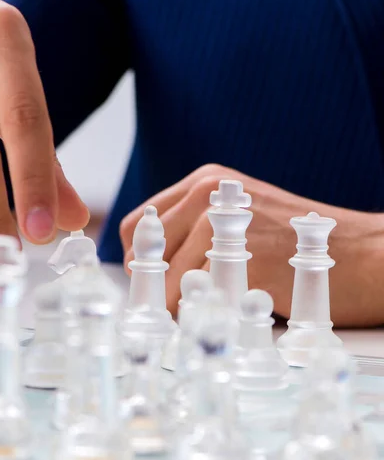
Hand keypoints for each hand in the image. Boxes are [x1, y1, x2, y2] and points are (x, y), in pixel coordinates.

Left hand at [120, 164, 383, 327]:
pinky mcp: (244, 257)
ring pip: (166, 279)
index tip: (150, 284)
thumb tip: (145, 270)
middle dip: (149, 286)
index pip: (139, 225)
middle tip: (167, 307)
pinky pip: (197, 296)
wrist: (365, 253)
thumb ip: (194, 231)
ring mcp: (224, 224)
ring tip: (198, 315)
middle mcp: (208, 195)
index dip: (138, 260)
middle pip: (144, 253)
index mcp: (204, 183)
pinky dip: (199, 314)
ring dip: (173, 305)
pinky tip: (219, 317)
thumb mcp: (239, 215)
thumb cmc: (297, 242)